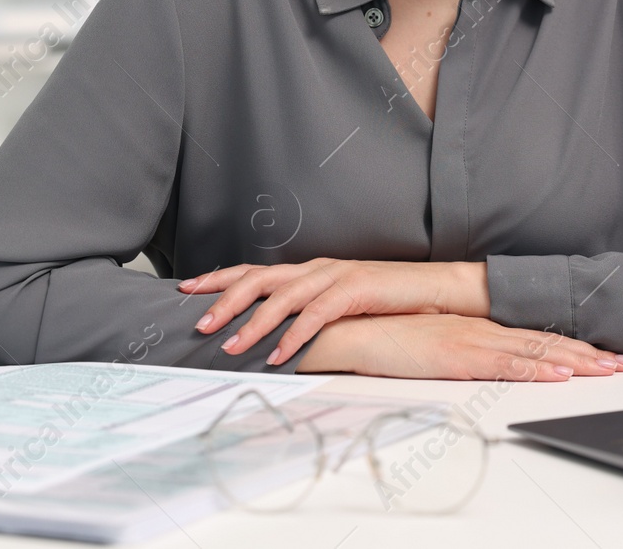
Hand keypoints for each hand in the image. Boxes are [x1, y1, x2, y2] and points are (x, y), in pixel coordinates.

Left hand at [177, 258, 490, 365]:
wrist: (434, 290)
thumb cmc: (388, 300)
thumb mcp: (342, 304)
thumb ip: (311, 310)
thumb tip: (276, 332)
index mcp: (310, 269)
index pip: (256, 269)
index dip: (220, 278)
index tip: (188, 290)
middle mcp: (317, 268)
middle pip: (259, 277)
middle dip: (224, 300)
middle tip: (198, 323)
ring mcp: (336, 276)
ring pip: (282, 297)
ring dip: (253, 324)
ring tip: (230, 347)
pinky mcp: (355, 290)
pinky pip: (316, 315)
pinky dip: (294, 335)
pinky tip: (278, 355)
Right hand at [294, 313, 622, 378]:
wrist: (355, 330)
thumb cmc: (390, 338)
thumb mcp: (436, 345)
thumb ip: (466, 352)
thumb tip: (493, 364)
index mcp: (481, 327)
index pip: (537, 336)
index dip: (574, 346)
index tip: (604, 355)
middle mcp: (484, 329)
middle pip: (546, 342)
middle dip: (589, 354)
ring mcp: (473, 340)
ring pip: (535, 351)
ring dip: (575, 360)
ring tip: (607, 368)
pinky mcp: (458, 355)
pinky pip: (504, 364)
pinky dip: (535, 367)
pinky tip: (558, 372)